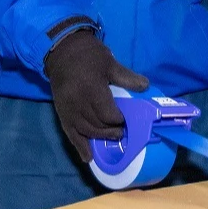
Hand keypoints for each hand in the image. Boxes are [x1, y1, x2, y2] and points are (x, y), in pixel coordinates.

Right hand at [43, 29, 147, 160]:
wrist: (61, 51)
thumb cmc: (88, 55)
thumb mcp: (110, 62)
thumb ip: (127, 77)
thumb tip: (146, 86)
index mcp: (91, 89)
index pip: (108, 114)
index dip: (119, 119)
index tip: (127, 118)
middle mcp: (78, 102)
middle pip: (97, 125)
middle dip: (111, 131)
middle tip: (123, 132)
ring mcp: (68, 109)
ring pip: (85, 131)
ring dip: (99, 138)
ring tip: (112, 137)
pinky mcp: (61, 113)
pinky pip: (70, 133)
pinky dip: (79, 146)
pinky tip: (88, 158)